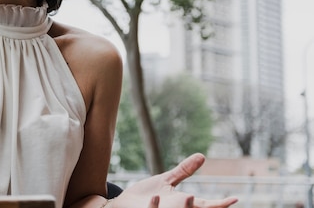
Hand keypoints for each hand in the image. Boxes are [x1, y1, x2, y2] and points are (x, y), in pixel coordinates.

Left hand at [112, 154, 237, 207]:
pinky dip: (154, 206)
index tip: (235, 199)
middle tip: (222, 203)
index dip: (220, 204)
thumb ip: (184, 171)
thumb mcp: (167, 181)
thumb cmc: (146, 195)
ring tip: (191, 197)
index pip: (205, 206)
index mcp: (182, 204)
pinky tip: (156, 197)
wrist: (124, 204)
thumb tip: (202, 156)